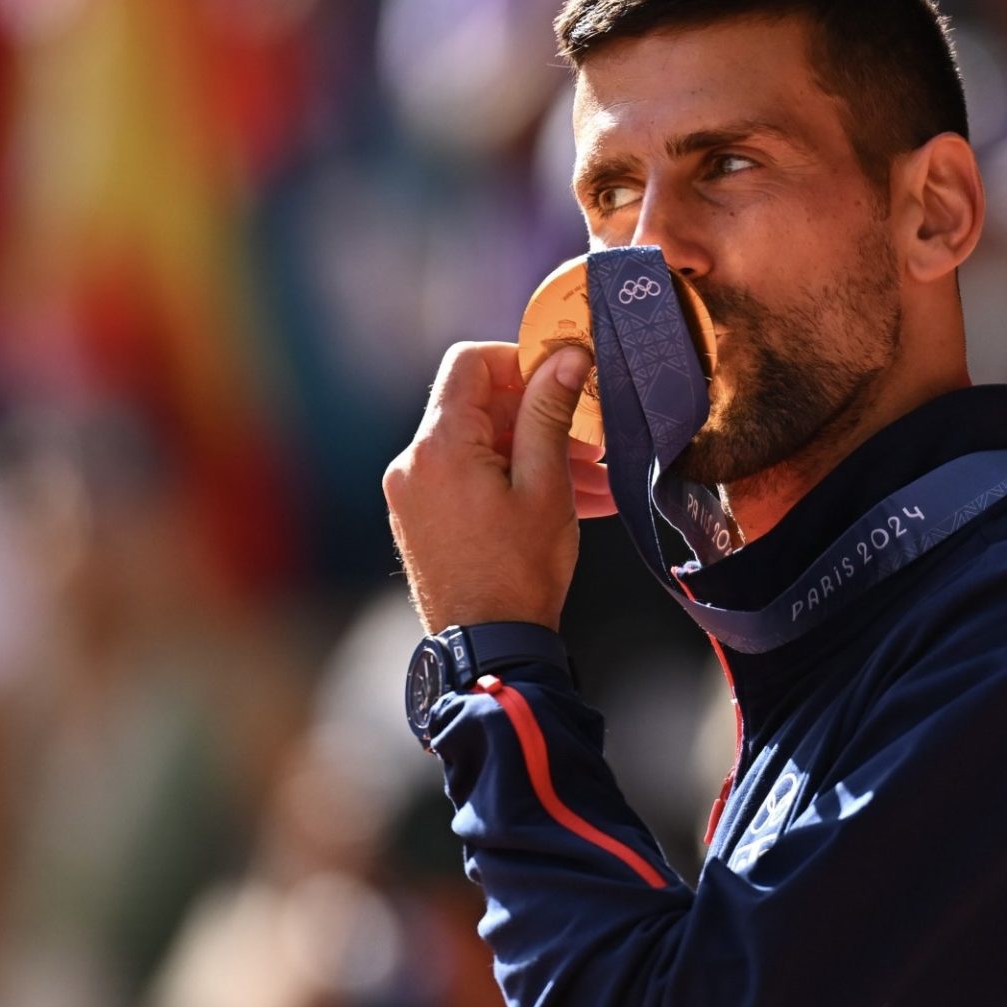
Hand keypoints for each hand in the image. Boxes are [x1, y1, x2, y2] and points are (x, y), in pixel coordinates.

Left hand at [383, 342, 609, 632]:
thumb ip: (550, 414)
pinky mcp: (423, 519)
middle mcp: (414, 463)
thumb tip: (567, 357)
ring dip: (536, 455)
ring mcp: (414, 493)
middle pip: (479, 407)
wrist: (489, 649)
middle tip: (591, 442)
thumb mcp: (546, 486)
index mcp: (440, 446)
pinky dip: (514, 481)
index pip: (470, 363)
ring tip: (592, 483)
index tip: (563, 380)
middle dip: (540, 417)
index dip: (520, 361)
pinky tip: (566, 503)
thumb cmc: (520, 572)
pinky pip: (471, 479)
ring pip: (482, 447)